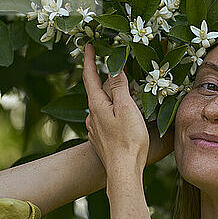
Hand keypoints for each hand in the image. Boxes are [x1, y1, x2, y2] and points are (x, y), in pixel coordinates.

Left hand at [83, 44, 148, 172]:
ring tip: (125, 93)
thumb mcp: (126, 109)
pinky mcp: (102, 141)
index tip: (89, 46)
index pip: (90, 77)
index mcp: (97, 105)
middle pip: (97, 92)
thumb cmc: (128, 141)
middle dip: (105, 80)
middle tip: (115, 69)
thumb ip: (119, 88)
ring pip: (102, 107)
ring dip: (110, 98)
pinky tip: (122, 117)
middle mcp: (92, 116)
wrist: (123, 172)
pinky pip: (106, 120)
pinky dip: (113, 113)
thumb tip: (112, 68)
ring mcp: (95, 130)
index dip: (89, 60)